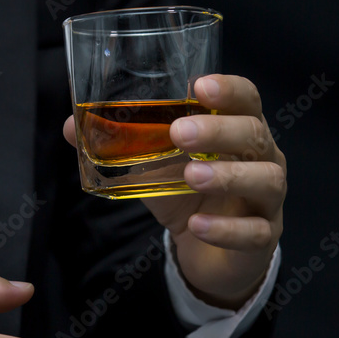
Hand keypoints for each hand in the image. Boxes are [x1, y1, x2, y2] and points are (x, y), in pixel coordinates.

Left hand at [63, 75, 285, 309]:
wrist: (208, 251)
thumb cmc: (186, 194)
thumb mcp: (153, 165)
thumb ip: (121, 144)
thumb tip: (71, 126)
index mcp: (239, 129)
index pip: (247, 98)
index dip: (229, 89)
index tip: (199, 86)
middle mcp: (262, 157)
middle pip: (256, 135)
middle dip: (220, 130)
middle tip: (181, 132)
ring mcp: (267, 198)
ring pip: (266, 180)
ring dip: (229, 175)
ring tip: (192, 176)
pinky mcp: (264, 236)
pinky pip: (255, 232)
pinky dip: (227, 228)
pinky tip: (197, 226)